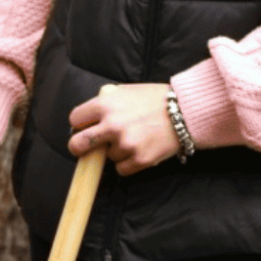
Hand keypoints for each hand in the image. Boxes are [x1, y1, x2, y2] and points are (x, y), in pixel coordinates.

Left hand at [67, 83, 181, 174]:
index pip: (75, 119)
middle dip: (78, 147)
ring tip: (133, 140)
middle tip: (83, 148)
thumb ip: (106, 102)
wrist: (185, 111)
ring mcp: (125, 144)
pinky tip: (139, 151)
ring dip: (116, 152)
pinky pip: (121, 169)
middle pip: (78, 144)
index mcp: (106, 104)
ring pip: (106, 157)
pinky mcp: (139, 159)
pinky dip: (127, 163)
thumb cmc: (155, 99)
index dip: (80, 124)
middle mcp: (112, 124)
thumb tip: (88, 117)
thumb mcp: (126, 91)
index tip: (85, 127)